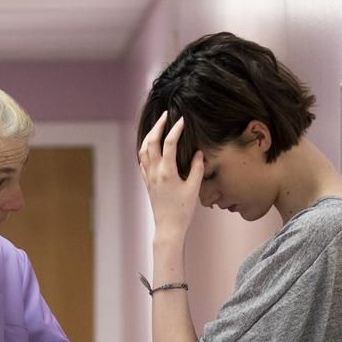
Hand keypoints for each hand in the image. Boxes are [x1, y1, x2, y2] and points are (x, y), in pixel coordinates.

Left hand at [139, 114, 204, 242]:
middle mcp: (154, 172)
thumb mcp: (194, 188)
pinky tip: (150, 146)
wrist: (168, 227)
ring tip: (157, 126)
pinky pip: (142, 161)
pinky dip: (145, 149)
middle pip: (151, 142)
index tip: (182, 119)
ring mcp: (148, 177)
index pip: (168, 144)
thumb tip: (199, 152)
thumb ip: (197, 168)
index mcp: (166, 172)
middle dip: (157, 126)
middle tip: (165, 115)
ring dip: (149, 136)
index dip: (175, 130)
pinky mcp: (147, 182)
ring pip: (143, 150)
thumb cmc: (183, 209)